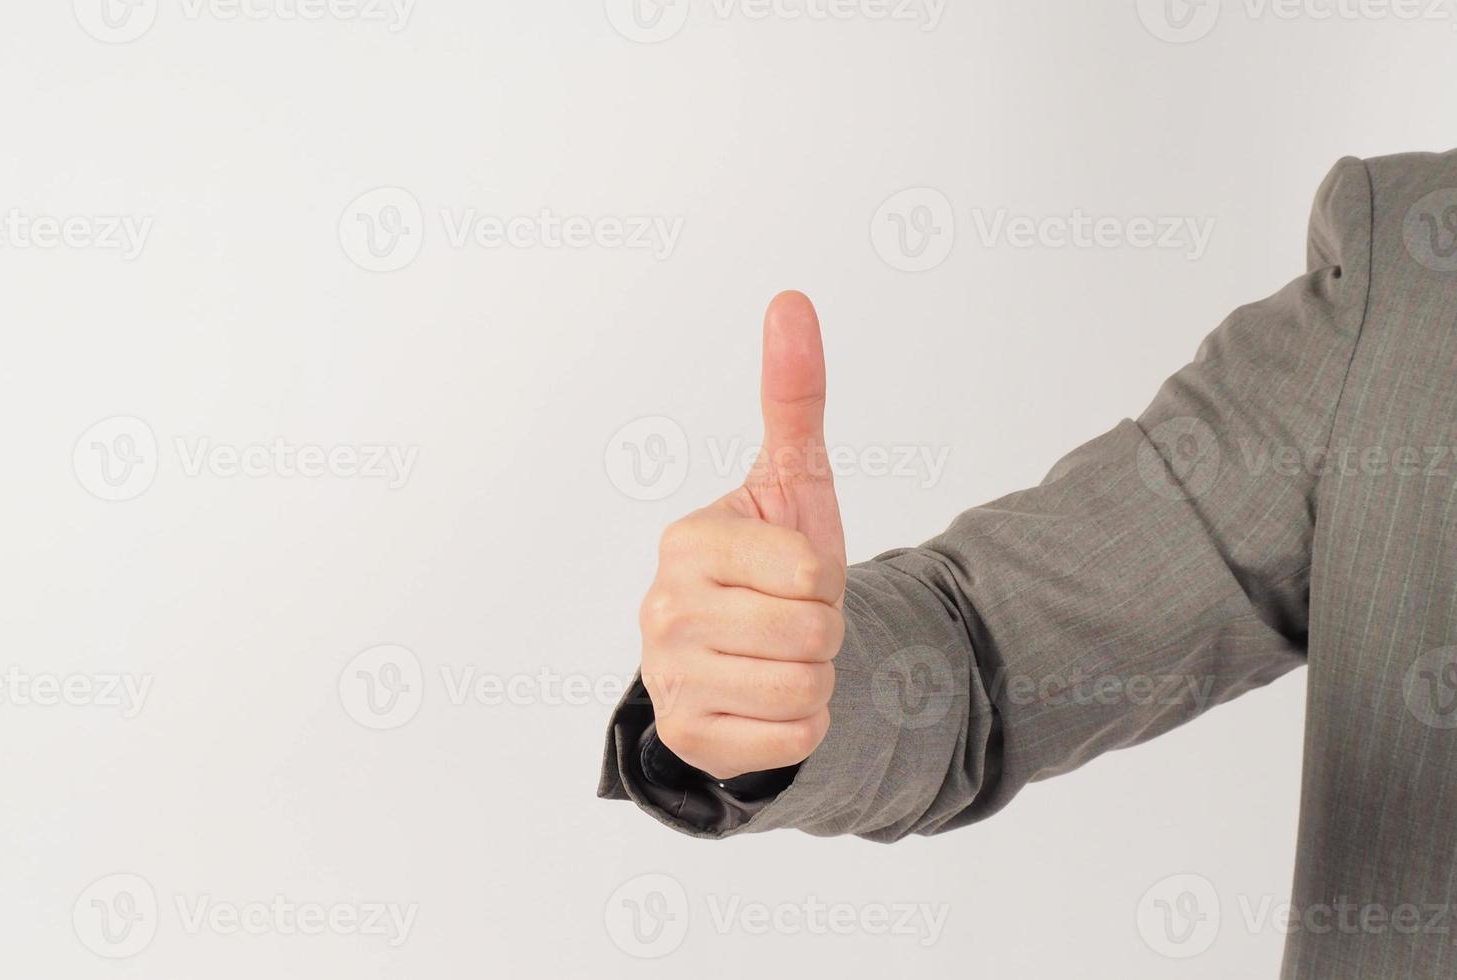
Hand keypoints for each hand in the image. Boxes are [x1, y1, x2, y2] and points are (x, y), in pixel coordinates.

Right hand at [639, 291, 847, 780]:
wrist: (743, 654)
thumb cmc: (771, 562)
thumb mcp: (791, 482)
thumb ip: (792, 395)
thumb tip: (791, 298)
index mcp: (688, 542)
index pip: (810, 574)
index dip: (823, 579)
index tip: (790, 575)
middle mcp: (662, 607)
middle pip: (811, 633)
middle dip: (823, 632)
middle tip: (788, 621)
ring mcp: (667, 675)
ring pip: (804, 688)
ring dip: (813, 678)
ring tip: (779, 658)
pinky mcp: (685, 734)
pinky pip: (792, 737)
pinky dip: (801, 725)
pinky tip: (766, 700)